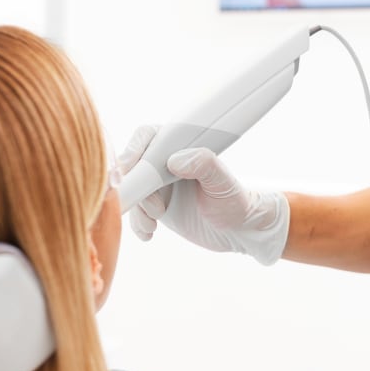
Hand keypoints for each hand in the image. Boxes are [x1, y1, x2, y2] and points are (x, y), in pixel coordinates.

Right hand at [117, 126, 289, 264]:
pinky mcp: (156, 207)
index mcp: (180, 147)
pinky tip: (149, 233)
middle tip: (154, 208)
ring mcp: (159, 186)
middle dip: (136, 187)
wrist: (238, 230)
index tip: (131, 169)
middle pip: (133, 166)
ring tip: (153, 224)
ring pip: (132, 191)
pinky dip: (137, 224)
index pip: (147, 137)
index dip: (133, 150)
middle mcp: (165, 163)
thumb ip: (204, 164)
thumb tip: (175, 160)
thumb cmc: (235, 201)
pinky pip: (136, 212)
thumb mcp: (223, 182)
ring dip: (137, 209)